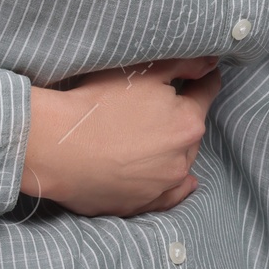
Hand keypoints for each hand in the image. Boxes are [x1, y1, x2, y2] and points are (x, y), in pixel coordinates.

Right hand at [19, 54, 222, 217]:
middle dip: (182, 115)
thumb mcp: (145, 70)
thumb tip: (211, 63)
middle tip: (161, 103)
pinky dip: (172, 185)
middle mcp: (181, 159)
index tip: (199, 73)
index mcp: (187, 123)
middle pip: (192, 129)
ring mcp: (160, 187)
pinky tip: (176, 180)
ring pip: (180, 161)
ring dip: (174, 148)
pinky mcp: (139, 205)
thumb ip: (186, 64)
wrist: (57, 145)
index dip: (201, 79)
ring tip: (154, 137)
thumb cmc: (99, 102)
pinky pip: (167, 196)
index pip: (206, 92)